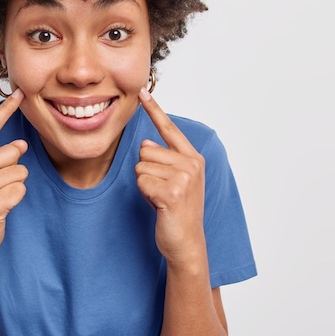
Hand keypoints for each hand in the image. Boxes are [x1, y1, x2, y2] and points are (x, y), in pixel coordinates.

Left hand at [136, 88, 205, 263]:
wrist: (185, 242)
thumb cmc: (176, 211)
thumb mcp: (173, 181)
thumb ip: (163, 160)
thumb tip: (146, 145)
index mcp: (193, 158)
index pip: (170, 129)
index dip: (155, 110)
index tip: (143, 92)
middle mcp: (191, 164)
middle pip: (146, 153)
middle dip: (147, 173)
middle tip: (162, 192)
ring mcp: (184, 177)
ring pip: (141, 167)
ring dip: (145, 185)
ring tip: (161, 199)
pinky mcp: (172, 192)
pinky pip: (142, 182)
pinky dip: (145, 195)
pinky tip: (159, 205)